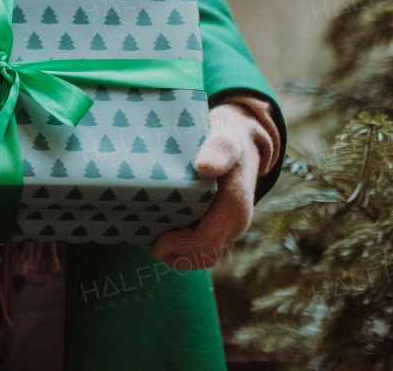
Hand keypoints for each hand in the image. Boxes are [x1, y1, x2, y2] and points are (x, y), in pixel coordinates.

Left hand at [150, 101, 272, 269]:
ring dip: (179, 253)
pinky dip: (184, 246)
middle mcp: (236, 221)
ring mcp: (231, 226)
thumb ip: (218, 149)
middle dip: (176, 253)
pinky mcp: (224, 225)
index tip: (155, 243)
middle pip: (205, 253)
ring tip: (153, 239)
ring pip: (205, 254)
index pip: (206, 241)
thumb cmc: (227, 137)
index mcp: (234, 206)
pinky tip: (164, 232)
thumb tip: (205, 167)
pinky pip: (206, 246)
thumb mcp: (224, 137)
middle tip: (148, 243)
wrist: (243, 139)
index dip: (179, 246)